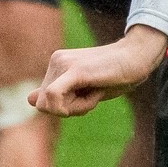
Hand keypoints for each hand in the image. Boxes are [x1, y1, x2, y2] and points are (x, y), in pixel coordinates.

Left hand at [30, 26, 167, 116]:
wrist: (138, 57)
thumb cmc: (117, 75)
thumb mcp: (85, 90)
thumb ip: (58, 94)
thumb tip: (30, 100)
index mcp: (57, 64)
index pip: (44, 101)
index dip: (64, 109)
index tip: (86, 98)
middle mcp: (56, 61)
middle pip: (45, 105)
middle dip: (68, 109)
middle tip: (93, 95)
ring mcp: (63, 63)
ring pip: (50, 104)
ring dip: (76, 107)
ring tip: (97, 90)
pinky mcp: (74, 70)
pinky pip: (53, 96)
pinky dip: (65, 106)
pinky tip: (90, 97)